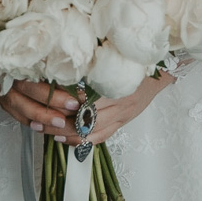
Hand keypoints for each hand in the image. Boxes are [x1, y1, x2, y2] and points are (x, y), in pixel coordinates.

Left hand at [0, 73, 174, 144]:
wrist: (162, 71)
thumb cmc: (136, 62)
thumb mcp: (115, 59)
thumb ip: (92, 66)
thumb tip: (64, 68)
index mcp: (114, 85)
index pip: (84, 101)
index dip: (63, 105)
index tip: (44, 103)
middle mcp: (118, 104)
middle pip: (84, 121)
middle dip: (59, 124)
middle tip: (39, 122)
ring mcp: (121, 116)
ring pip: (91, 133)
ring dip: (68, 135)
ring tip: (49, 133)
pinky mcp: (123, 123)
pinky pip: (101, 137)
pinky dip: (83, 141)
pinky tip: (68, 139)